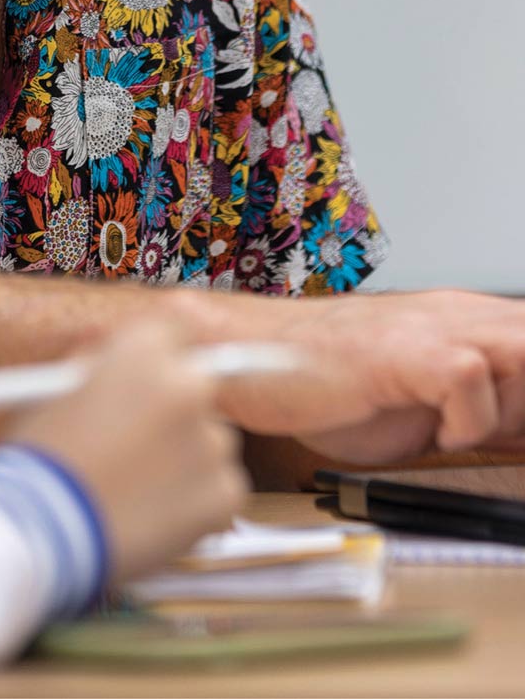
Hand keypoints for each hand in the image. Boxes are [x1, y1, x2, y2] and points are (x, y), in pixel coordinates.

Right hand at [7, 321, 247, 585]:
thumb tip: (114, 357)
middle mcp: (187, 386)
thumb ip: (99, 363)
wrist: (43, 533)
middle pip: (196, 386)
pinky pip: (223, 488)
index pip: (174, 330)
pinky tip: (154, 516)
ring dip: (187, 457)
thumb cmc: (41, 460)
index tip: (152, 377)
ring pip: (212, 441)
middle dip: (173, 409)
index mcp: (144, 350)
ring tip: (137, 489)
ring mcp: (212, 442)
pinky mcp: (226, 494)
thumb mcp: (56, 388)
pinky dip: (197, 503)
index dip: (159, 356)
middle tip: (140, 441)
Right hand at [207, 289, 524, 464]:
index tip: (516, 428)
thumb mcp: (427, 402)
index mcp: (468, 320)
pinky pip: (468, 376)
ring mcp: (431, 327)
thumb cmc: (328, 383)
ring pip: (523, 348)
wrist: (251, 357)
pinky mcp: (401, 350)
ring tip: (468, 433)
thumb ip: (485, 411)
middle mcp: (457, 313)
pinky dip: (466, 420)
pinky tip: (434, 434)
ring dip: (512, 403)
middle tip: (500, 433)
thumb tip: (523, 434)